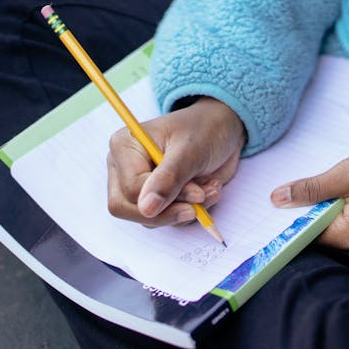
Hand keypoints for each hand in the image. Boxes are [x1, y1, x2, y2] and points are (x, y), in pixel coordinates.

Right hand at [107, 96, 245, 226]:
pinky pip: (167, 219)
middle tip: (200, 201)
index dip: (163, 198)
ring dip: (186, 210)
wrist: (223, 129)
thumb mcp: (190, 150)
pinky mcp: (157, 198)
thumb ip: (168, 179)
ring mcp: (139, 185)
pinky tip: (208, 191)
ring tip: (210, 188)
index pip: (130, 189)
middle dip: (169, 211)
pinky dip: (191, 211)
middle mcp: (124, 168)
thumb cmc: (205, 130)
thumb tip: (147, 208)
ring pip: (150, 218)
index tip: (197, 193)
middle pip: (128, 209)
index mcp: (124, 147)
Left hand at [270, 136, 348, 257]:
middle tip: (309, 185)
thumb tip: (276, 200)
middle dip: (308, 212)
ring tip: (334, 185)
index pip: (305, 236)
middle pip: (317, 235)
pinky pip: (345, 228)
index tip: (280, 200)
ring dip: (324, 210)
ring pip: (330, 230)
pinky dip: (337, 211)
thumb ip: (312, 189)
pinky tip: (345, 191)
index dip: (290, 217)